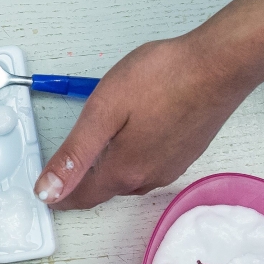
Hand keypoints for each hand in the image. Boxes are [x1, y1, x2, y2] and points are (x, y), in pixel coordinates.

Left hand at [35, 32, 250, 208]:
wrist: (218, 66)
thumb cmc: (164, 78)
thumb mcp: (103, 110)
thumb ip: (74, 154)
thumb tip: (47, 191)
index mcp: (124, 170)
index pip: (82, 197)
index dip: (58, 195)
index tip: (45, 191)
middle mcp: (149, 176)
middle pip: (105, 188)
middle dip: (83, 180)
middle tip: (64, 165)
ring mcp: (171, 166)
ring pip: (129, 178)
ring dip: (109, 169)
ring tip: (96, 149)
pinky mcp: (186, 153)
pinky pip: (150, 165)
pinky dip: (133, 158)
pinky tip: (132, 135)